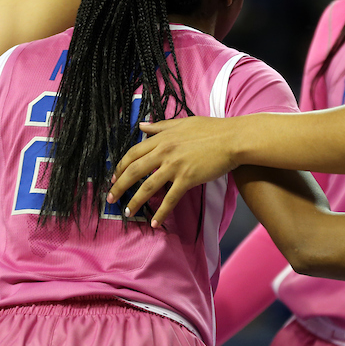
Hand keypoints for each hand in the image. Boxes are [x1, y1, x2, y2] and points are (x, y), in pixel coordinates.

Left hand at [108, 117, 236, 225]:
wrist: (233, 139)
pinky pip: (170, 199)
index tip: (114, 177)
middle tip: (111, 198)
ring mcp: (175, 166)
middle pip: (134, 171)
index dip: (121, 166)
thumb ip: (160, 126)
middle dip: (119, 186)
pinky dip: (161, 213)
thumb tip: (141, 125)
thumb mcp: (183, 123)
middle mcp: (164, 152)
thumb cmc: (212, 129)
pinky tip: (154, 223)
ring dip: (135, 202)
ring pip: (147, 187)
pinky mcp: (187, 179)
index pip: (133, 153)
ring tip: (128, 212)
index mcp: (162, 138)